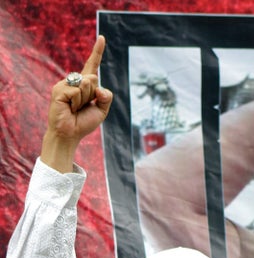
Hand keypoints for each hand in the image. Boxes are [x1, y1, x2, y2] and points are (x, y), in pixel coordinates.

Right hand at [41, 35, 112, 171]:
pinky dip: (77, 102)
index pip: (92, 65)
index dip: (98, 51)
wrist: (70, 134)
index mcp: (85, 84)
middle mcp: (74, 81)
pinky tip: (69, 108)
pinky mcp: (58, 90)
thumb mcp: (102, 110)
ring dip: (85, 100)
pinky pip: (77, 91)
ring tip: (75, 108)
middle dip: (93, 95)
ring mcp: (64, 84)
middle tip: (83, 106)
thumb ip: (106, 97)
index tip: (102, 38)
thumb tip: (98, 86)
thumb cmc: (84, 122)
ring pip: (86, 84)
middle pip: (94, 78)